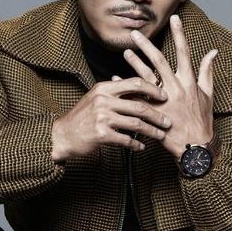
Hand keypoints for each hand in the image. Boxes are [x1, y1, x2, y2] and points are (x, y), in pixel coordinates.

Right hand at [51, 77, 170, 161]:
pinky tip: (141, 147)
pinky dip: (136, 144)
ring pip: (136, 124)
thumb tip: (139, 89)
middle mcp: (103, 101)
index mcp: (104, 88)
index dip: (153, 89)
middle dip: (157, 115)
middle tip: (168, 121)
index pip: (135, 83)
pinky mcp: (101, 134)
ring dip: (151, 131)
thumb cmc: (82, 117)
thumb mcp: (96, 98)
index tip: (164, 96)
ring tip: (160, 135)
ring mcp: (102, 118)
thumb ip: (115, 93)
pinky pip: (125, 139)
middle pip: (139, 106)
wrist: (63, 134)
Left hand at [122, 14, 217, 159]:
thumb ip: (207, 72)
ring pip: (145, 77)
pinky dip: (126, 87)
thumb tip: (213, 52)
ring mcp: (163, 101)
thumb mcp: (208, 95)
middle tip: (135, 33)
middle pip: (159, 61)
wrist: (194, 147)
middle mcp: (176, 89)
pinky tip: (115, 79)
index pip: (185, 52)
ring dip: (134, 63)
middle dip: (147, 45)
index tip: (174, 18)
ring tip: (125, 51)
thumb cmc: (201, 120)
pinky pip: (135, 97)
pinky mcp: (152, 113)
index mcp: (189, 82)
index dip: (180, 34)